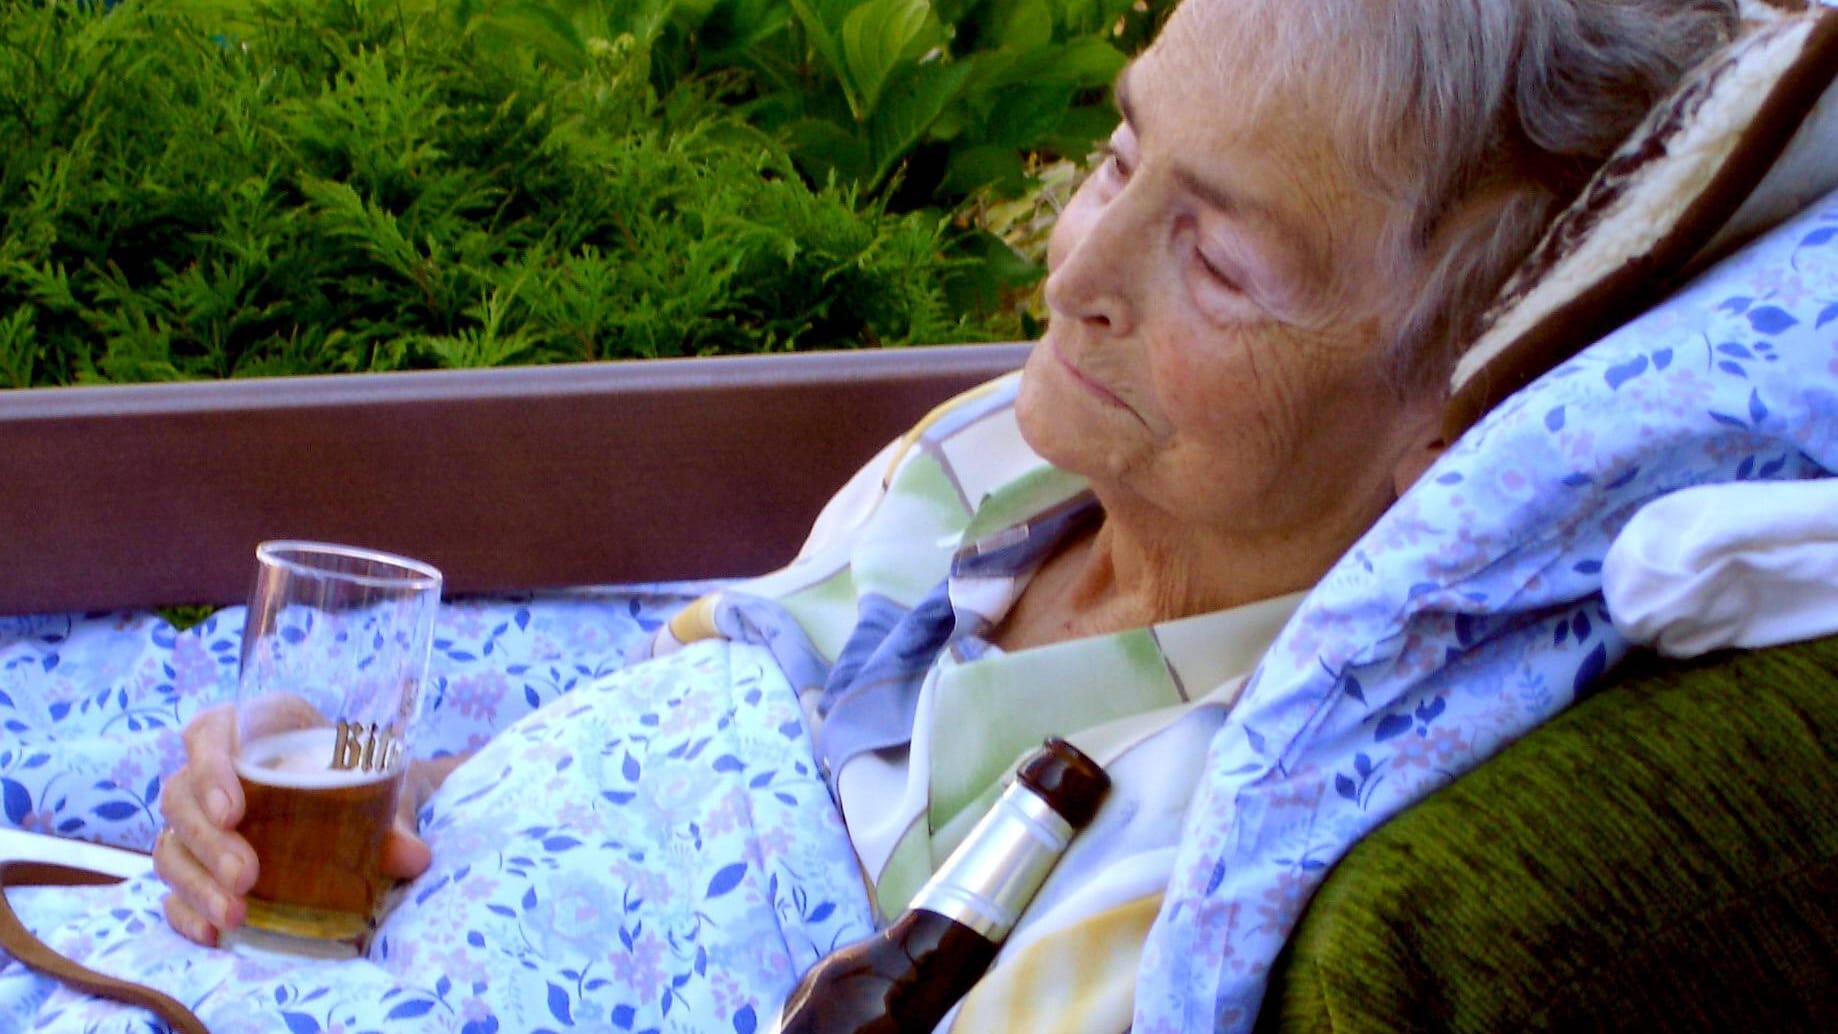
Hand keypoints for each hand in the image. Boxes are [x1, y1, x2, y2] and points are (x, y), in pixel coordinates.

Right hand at [154, 703, 468, 946]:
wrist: (376, 805)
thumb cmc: (369, 780)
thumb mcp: (385, 790)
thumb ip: (393, 820)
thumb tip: (413, 857)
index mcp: (258, 726)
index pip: (210, 733)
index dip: (210, 769)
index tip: (233, 811)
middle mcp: (218, 767)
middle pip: (182, 795)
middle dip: (209, 840)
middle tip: (246, 877)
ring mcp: (200, 817)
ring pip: (172, 843)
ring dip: (196, 882)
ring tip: (235, 914)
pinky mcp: (198, 861)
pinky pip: (173, 885)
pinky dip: (187, 910)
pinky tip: (212, 933)